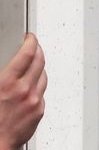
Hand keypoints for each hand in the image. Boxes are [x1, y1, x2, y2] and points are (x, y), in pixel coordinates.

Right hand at [0, 33, 46, 149]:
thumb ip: (0, 76)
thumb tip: (5, 68)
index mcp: (7, 83)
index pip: (27, 54)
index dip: (31, 41)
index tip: (30, 37)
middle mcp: (24, 90)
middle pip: (39, 62)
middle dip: (37, 50)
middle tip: (34, 47)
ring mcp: (34, 101)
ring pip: (43, 77)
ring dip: (38, 68)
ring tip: (32, 66)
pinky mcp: (38, 111)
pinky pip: (41, 93)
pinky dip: (37, 87)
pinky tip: (29, 87)